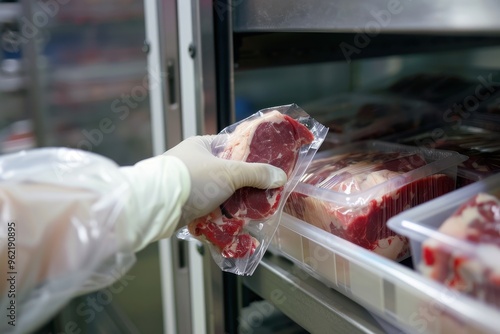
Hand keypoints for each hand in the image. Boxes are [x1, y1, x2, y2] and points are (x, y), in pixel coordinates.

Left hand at [164, 135, 287, 223]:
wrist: (155, 206)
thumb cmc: (191, 180)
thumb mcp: (229, 173)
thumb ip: (256, 174)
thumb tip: (279, 175)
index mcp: (203, 145)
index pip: (233, 147)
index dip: (252, 157)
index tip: (268, 170)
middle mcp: (195, 162)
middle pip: (228, 174)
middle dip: (244, 188)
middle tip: (262, 197)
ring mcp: (189, 185)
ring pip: (219, 194)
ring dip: (233, 205)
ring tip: (250, 214)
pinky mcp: (185, 204)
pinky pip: (209, 210)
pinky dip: (220, 217)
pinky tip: (233, 225)